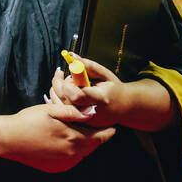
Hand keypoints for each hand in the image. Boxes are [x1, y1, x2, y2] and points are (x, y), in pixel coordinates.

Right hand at [0, 103, 114, 172]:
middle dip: (97, 137)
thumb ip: (72, 112)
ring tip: (80, 133)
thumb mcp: (50, 111)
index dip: (108, 132)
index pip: (99, 137)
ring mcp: (64, 163)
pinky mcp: (56, 168)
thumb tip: (91, 111)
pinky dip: (73, 152)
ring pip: (82, 154)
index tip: (113, 126)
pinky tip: (65, 143)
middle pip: (92, 146)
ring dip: (85, 145)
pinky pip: (71, 160)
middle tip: (97, 128)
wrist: (8, 139)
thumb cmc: (28, 121)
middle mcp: (71, 154)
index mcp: (72, 138)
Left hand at [49, 59, 173, 131]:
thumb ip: (88, 66)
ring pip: (60, 106)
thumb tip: (72, 56)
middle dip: (60, 84)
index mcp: (100, 100)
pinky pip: (62, 111)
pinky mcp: (80, 124)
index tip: (68, 76)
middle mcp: (92, 113)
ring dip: (57, 90)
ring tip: (67, 82)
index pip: (77, 96)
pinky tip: (66, 92)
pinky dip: (59, 99)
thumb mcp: (105, 75)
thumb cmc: (114, 89)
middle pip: (65, 100)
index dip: (68, 84)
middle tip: (64, 74)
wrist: (125, 107)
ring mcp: (85, 121)